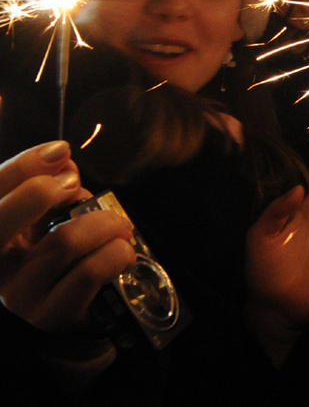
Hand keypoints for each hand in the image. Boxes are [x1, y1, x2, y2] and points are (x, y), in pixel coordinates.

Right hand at [0, 142, 134, 334]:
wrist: (54, 330)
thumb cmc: (48, 266)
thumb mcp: (35, 228)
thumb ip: (43, 193)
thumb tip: (63, 161)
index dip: (22, 166)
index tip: (60, 152)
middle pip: (1, 219)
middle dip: (42, 191)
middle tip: (74, 186)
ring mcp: (19, 297)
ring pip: (63, 241)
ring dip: (102, 222)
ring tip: (118, 225)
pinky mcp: (54, 318)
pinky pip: (91, 273)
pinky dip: (116, 253)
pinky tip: (123, 251)